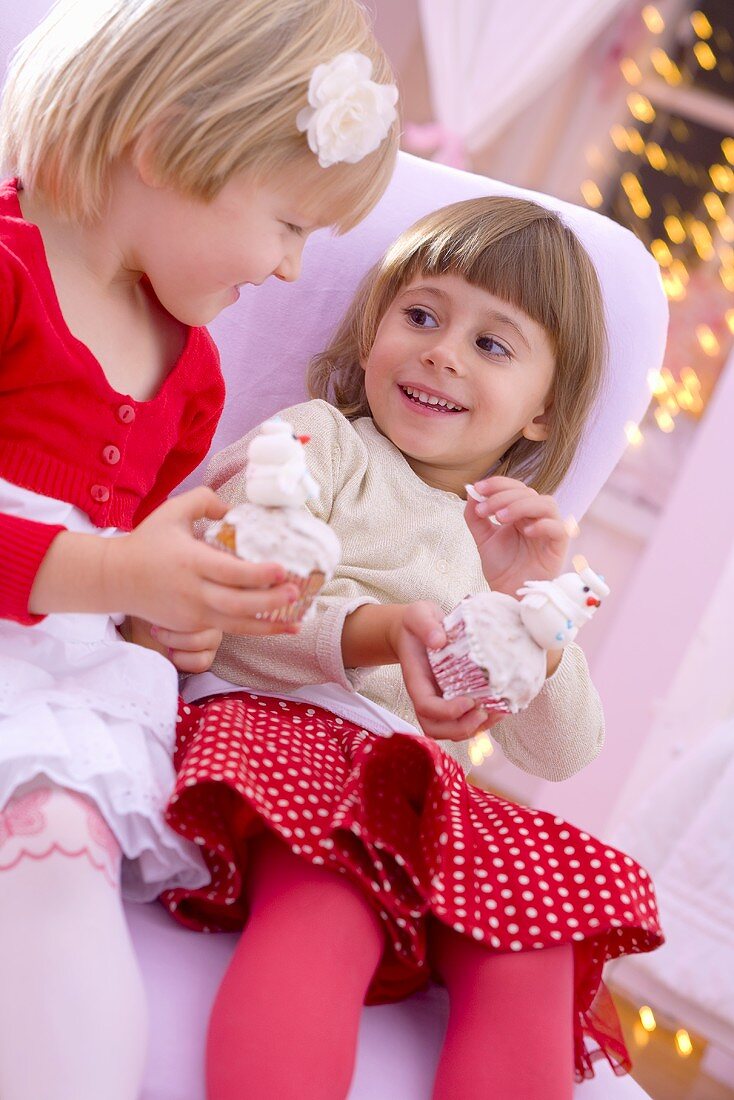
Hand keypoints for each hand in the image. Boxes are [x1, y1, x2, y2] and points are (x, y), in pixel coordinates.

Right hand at [104, 487, 301, 634]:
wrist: (114, 579)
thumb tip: (235, 510)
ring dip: (268, 627)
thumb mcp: (172, 511)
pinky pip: (226, 628)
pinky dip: (252, 628)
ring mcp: (192, 614)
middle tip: (295, 592)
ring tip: (296, 623)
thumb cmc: (147, 541)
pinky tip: (275, 625)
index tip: (282, 569)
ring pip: (235, 626)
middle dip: (270, 602)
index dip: (258, 574)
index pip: (229, 573)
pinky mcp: (191, 626)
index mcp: (190, 562)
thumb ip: (205, 500)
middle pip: (237, 605)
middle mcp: (193, 592)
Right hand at [388, 602, 502, 741]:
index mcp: (417, 680)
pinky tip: (499, 709)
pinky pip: (465, 719)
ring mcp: (441, 700)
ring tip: (496, 714)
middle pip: (437, 728)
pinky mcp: (454, 698)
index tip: (468, 700)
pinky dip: (482, 721)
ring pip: (451, 729)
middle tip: (483, 714)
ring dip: (474, 729)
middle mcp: (427, 695)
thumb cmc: (417, 624)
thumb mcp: (418, 615)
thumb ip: (425, 625)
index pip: (426, 707)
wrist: (415, 630)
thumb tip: (439, 640)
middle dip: (461, 728)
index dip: (447, 711)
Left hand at [465, 476, 567, 595]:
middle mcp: (536, 517)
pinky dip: (543, 525)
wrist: (508, 593)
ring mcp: (549, 530)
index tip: (477, 488)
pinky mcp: (559, 546)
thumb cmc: (501, 567)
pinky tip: (525, 532)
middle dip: (502, 496)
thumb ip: (475, 516)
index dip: (497, 484)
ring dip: (521, 506)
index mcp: (520, 512)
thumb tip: (470, 491)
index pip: (514, 488)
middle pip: (528, 493)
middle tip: (484, 509)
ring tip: (500, 518)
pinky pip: (559, 528)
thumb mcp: (482, 538)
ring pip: (546, 504)